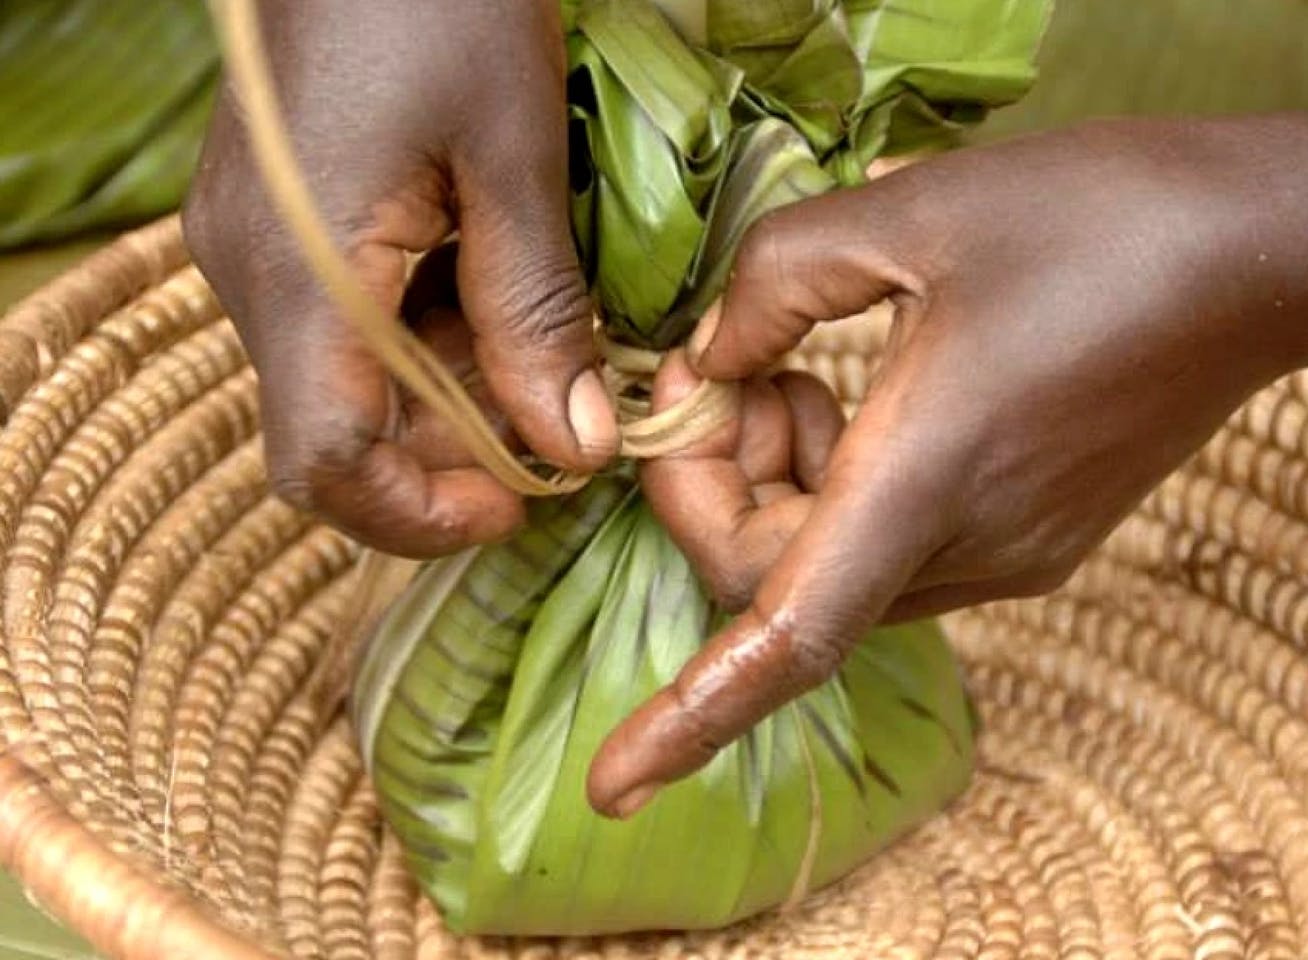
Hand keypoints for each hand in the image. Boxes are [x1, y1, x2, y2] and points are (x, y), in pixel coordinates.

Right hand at [184, 0, 617, 557]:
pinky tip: (488, 291)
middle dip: (453, 449)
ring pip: (347, 382)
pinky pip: (344, 326)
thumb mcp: (514, 159)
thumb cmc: (442, 0)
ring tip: (536, 339)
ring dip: (447, 391)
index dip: (418, 512)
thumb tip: (575, 448)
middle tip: (556, 411)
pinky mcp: (275, 226)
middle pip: (339, 430)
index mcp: (300, 270)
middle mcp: (251, 275)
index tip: (517, 502)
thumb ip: (536, 315)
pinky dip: (422, 339)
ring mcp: (255, 249)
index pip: (324, 461)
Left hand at [588, 115, 1307, 816]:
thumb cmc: (1101, 216)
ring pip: (827, 571)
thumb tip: (708, 358)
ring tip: (796, 377)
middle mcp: (966, 547)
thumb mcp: (914, 211)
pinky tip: (855, 403)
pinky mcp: (1028, 539)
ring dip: (773, 487)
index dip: (692, 717)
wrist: (1260, 253)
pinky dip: (832, 495)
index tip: (614, 786)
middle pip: (776, 584)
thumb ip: (775, 281)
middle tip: (724, 377)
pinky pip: (884, 551)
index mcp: (929, 476)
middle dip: (714, 488)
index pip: (792, 636)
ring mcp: (1006, 556)